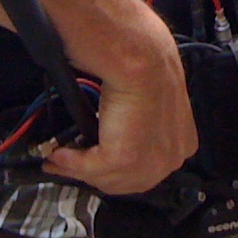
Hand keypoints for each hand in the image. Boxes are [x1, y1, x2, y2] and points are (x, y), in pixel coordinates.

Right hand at [46, 16, 197, 193]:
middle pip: (125, 180)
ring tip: (56, 157)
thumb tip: (113, 130)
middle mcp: (171, 158)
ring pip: (105, 178)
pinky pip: (90, 169)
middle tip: (65, 163)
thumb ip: (137, 124)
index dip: (114, 169)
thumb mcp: (148, 101)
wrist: (138, 57)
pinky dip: (70, 162)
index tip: (91, 162)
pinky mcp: (126, 159)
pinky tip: (59, 152)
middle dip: (91, 174)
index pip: (145, 170)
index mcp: (182, 143)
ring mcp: (151, 163)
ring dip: (76, 169)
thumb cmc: (144, 66)